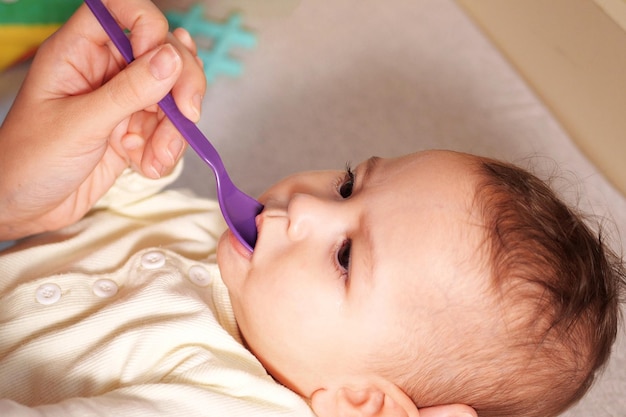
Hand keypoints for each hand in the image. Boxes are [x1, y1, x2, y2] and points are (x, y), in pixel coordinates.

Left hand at [0, 0, 205, 239]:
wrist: (24, 209)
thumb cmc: (30, 162)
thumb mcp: (80, 125)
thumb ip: (129, 91)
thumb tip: (172, 58)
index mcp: (79, 52)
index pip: (121, 10)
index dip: (148, 26)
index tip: (162, 63)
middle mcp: (105, 70)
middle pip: (163, 52)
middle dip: (181, 85)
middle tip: (188, 115)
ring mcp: (122, 100)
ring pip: (172, 95)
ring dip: (175, 130)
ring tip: (155, 158)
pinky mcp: (133, 130)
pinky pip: (168, 128)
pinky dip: (167, 149)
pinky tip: (147, 166)